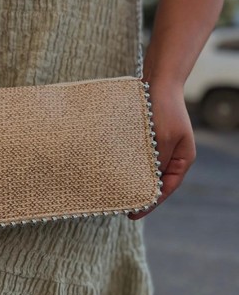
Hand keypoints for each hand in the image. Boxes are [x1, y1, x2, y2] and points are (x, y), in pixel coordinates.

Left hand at [128, 79, 196, 219]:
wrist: (158, 80)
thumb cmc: (165, 107)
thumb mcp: (164, 137)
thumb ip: (157, 160)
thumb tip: (148, 183)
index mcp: (182, 159)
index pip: (166, 188)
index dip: (150, 203)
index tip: (133, 215)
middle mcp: (171, 156)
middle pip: (155, 181)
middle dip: (140, 194)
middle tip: (120, 208)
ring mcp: (158, 147)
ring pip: (144, 170)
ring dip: (131, 179)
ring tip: (114, 193)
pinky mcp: (145, 138)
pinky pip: (136, 157)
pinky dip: (127, 165)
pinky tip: (113, 171)